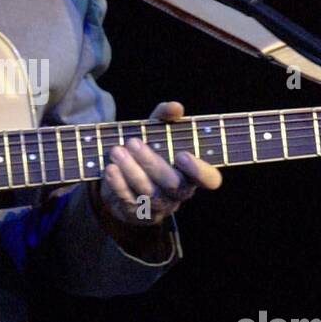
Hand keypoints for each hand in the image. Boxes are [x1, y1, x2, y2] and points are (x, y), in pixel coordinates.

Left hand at [98, 101, 222, 227]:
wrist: (123, 177)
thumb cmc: (148, 150)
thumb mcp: (156, 131)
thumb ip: (165, 117)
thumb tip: (176, 107)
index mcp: (192, 174)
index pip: (209, 179)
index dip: (200, 170)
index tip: (181, 155)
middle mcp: (179, 193)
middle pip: (173, 184)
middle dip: (152, 162)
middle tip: (133, 142)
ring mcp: (159, 206)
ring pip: (149, 193)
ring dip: (131, 170)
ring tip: (116, 151)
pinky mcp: (137, 214)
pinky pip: (129, 201)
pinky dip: (118, 184)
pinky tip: (110, 169)